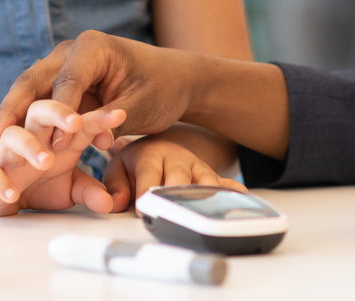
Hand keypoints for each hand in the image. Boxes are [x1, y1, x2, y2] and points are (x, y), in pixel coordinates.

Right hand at [0, 32, 196, 159]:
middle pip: (32, 82)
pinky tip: (0, 148)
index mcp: (91, 47)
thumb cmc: (162, 89)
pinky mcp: (59, 83)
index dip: (55, 116)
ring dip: (7, 120)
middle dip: (9, 114)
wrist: (174, 79)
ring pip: (27, 92)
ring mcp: (60, 65)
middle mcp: (70, 51)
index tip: (47, 146)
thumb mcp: (140, 106)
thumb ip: (110, 120)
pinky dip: (18, 123)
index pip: (65, 82)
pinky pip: (34, 102)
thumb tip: (86, 140)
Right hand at [0, 99, 124, 216]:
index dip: (97, 116)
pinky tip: (13, 193)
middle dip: (57, 112)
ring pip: (13, 135)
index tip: (119, 115)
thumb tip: (109, 203)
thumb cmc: (37, 180)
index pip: (78, 117)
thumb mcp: (69, 186)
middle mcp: (32, 135)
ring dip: (29, 146)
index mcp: (56, 133)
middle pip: (40, 109)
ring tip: (47, 161)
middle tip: (76, 122)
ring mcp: (7, 152)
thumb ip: (88, 190)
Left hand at [102, 131, 246, 211]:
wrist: (163, 141)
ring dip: (204, 194)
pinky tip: (240, 197)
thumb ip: (114, 185)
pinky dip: (232, 190)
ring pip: (204, 180)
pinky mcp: (209, 176)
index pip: (148, 174)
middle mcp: (176, 159)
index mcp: (150, 154)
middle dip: (175, 194)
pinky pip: (225, 182)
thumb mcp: (118, 166)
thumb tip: (116, 203)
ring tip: (206, 210)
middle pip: (179, 177)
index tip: (142, 207)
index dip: (145, 191)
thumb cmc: (138, 160)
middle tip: (173, 212)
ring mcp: (196, 167)